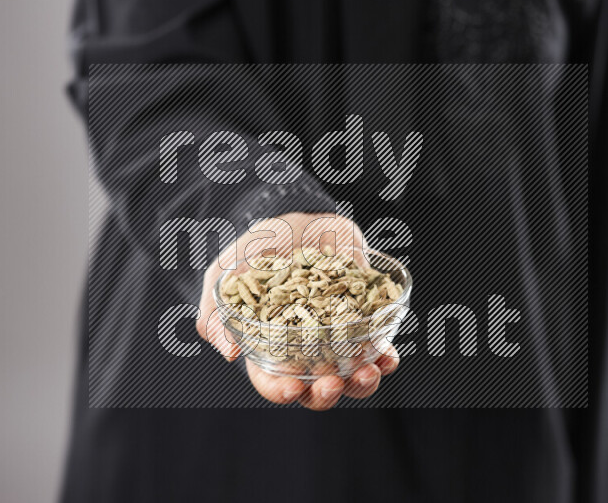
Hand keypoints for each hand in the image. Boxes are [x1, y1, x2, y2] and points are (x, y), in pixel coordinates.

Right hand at [196, 212, 398, 409]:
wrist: (299, 214)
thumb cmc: (259, 245)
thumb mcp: (230, 272)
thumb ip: (219, 310)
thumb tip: (228, 352)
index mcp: (270, 344)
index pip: (272, 381)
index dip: (280, 390)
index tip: (292, 388)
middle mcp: (305, 348)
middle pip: (314, 387)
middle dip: (324, 393)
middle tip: (330, 383)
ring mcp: (337, 335)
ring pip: (351, 376)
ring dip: (362, 383)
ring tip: (367, 373)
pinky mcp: (363, 318)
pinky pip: (377, 347)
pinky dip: (385, 357)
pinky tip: (388, 357)